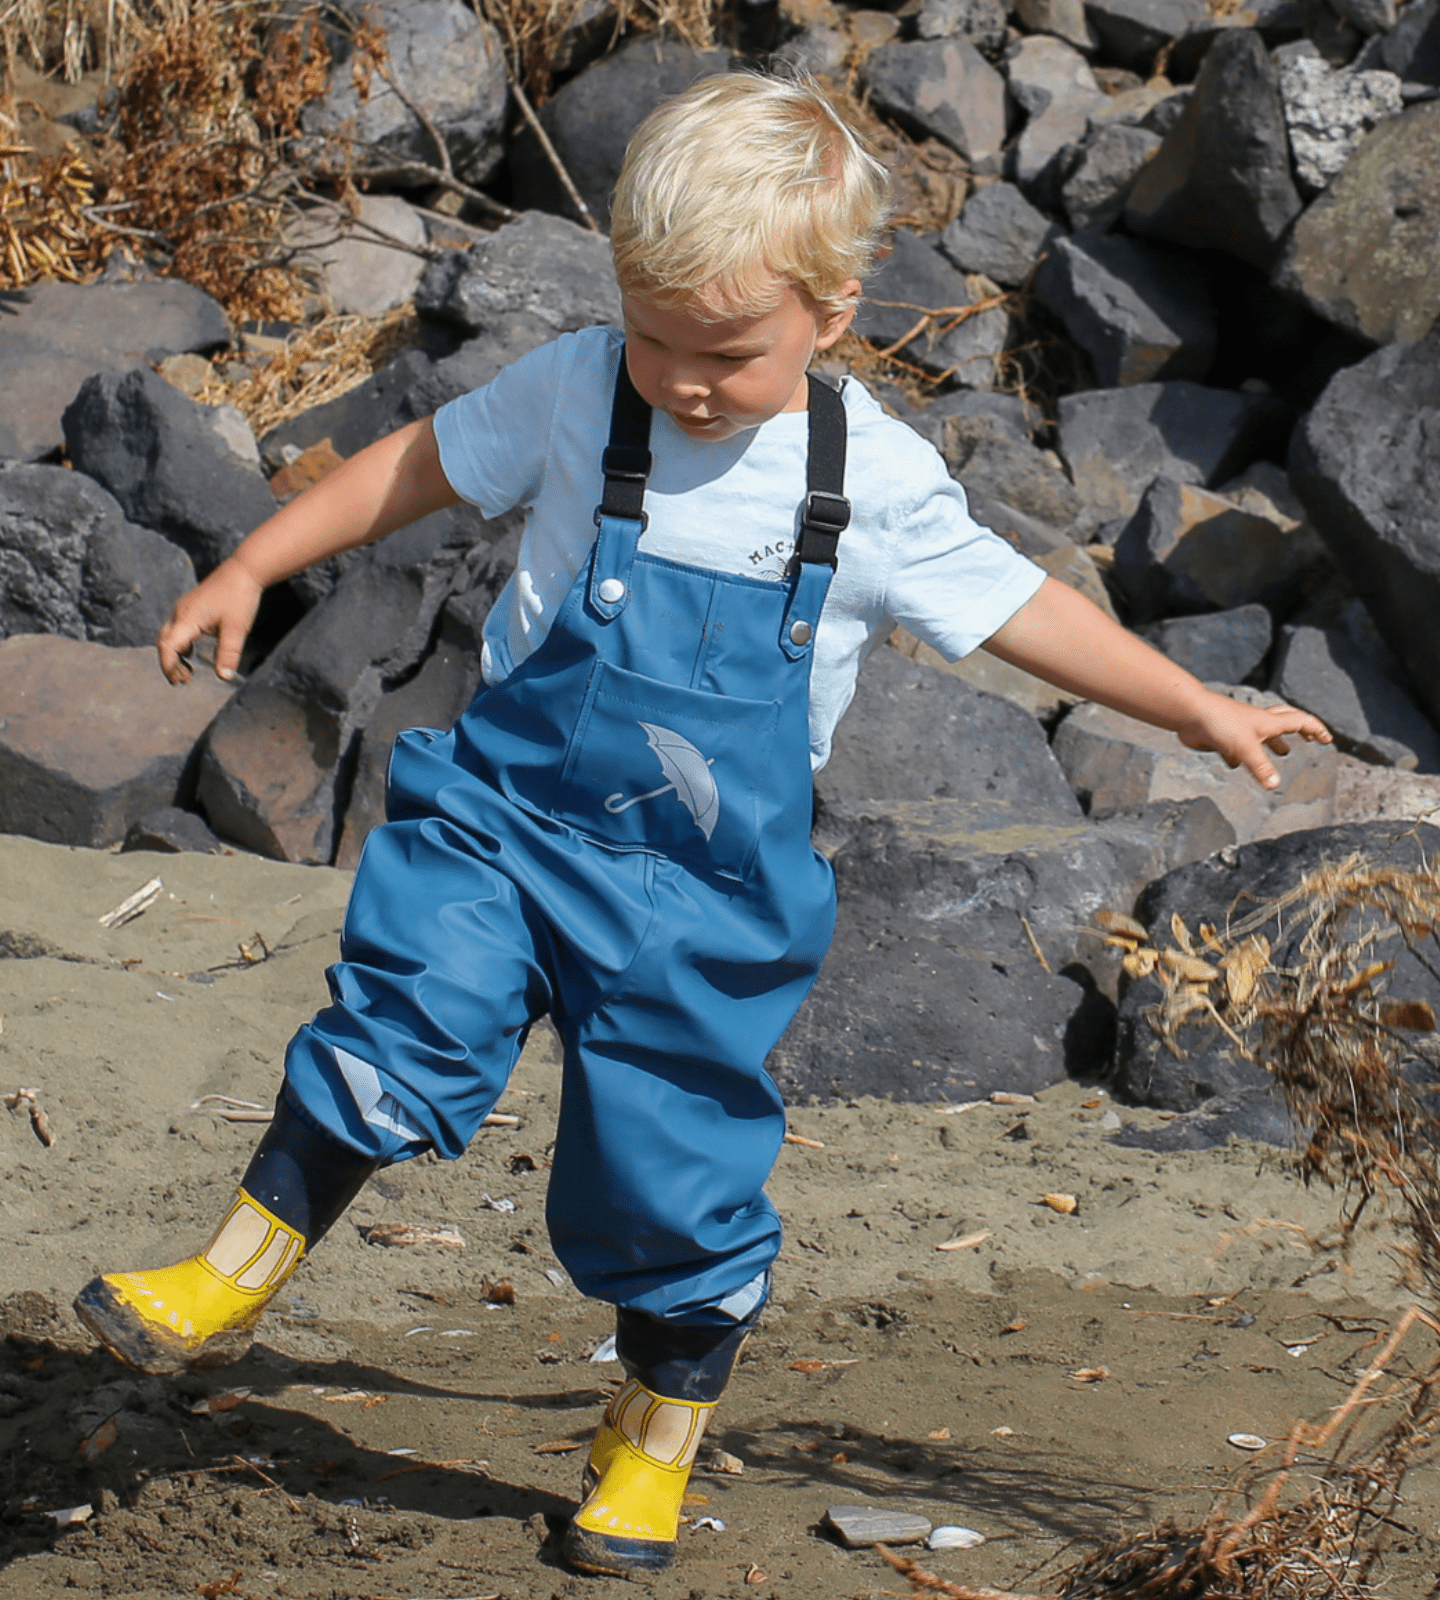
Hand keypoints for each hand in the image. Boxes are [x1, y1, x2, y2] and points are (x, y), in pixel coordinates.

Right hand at [156, 557, 263, 684]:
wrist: (243, 571)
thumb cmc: (240, 598)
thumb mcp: (236, 629)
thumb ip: (229, 654)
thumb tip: (224, 677)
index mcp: (187, 618)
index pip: (168, 646)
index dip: (169, 665)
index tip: (178, 681)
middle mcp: (180, 613)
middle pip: (164, 642)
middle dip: (170, 664)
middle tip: (183, 682)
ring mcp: (184, 609)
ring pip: (169, 636)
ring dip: (174, 655)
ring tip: (188, 673)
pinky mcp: (191, 607)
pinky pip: (177, 629)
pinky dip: (180, 645)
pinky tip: (191, 653)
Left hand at [1174, 692, 1332, 789]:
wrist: (1190, 713)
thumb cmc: (1220, 724)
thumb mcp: (1246, 747)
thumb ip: (1261, 767)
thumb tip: (1274, 785)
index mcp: (1268, 722)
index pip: (1300, 722)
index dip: (1315, 730)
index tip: (1327, 740)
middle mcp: (1256, 723)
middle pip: (1285, 722)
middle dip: (1300, 729)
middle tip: (1309, 739)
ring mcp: (1239, 728)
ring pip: (1262, 735)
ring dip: (1274, 742)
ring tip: (1283, 751)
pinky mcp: (1222, 736)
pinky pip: (1236, 746)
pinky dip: (1241, 755)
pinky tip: (1237, 764)